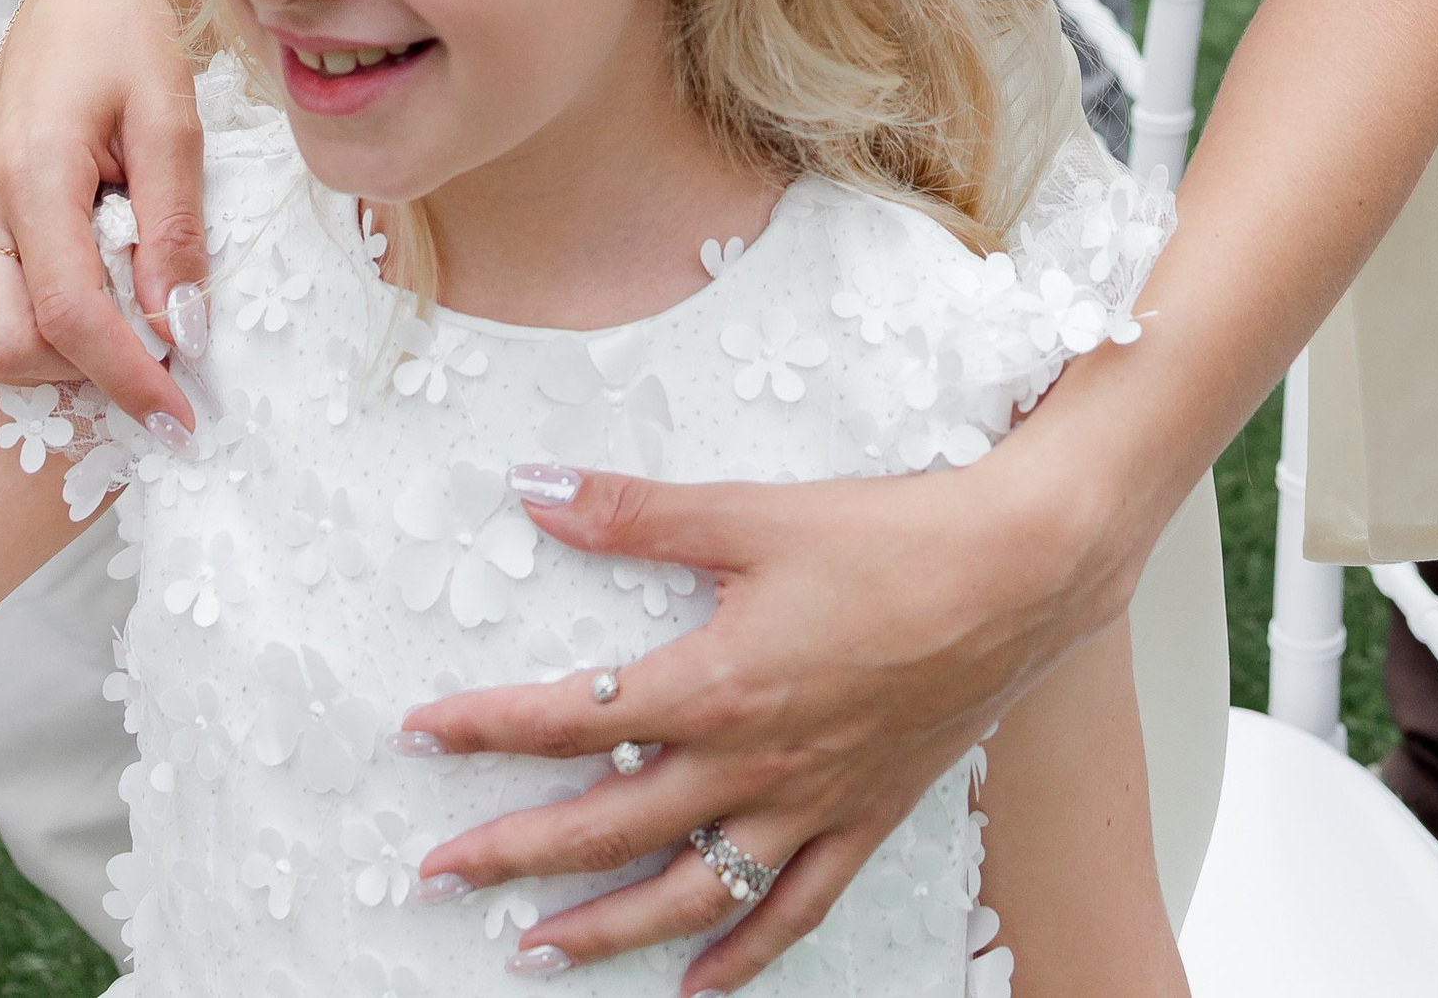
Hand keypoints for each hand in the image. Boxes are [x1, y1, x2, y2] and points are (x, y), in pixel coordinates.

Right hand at [0, 0, 203, 426]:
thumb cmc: (126, 38)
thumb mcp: (173, 120)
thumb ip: (174, 227)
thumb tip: (180, 326)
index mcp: (31, 170)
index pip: (70, 313)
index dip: (128, 379)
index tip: (179, 417)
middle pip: (9, 346)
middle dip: (84, 374)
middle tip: (156, 359)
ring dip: (40, 363)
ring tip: (113, 331)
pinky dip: (12, 337)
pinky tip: (76, 309)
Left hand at [403, 439, 1108, 991]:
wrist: (1016, 576)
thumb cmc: (889, 536)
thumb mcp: (750, 511)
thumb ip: (635, 511)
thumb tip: (534, 489)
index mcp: (715, 684)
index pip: (572, 720)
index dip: (487, 728)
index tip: (421, 735)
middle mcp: (753, 763)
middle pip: (609, 828)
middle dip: (514, 855)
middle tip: (438, 875)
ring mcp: (809, 805)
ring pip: (689, 893)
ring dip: (604, 930)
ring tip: (532, 953)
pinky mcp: (862, 820)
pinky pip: (792, 912)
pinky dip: (740, 958)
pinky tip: (695, 988)